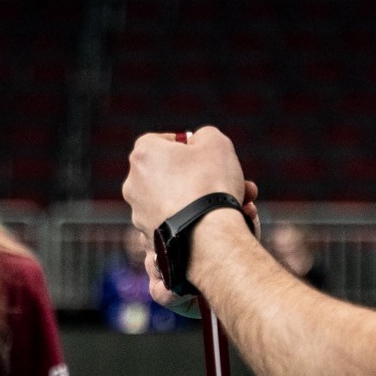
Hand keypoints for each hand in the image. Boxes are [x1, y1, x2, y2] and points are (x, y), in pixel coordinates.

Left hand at [124, 129, 257, 310]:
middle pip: (173, 175)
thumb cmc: (210, 183)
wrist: (207, 236)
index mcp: (143, 156)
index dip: (183, 144)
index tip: (203, 152)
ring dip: (208, 202)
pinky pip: (180, 226)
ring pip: (181, 202)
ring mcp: (141, 215)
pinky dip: (200, 224)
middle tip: (232, 181)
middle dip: (205, 177)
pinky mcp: (152, 239)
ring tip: (241, 205)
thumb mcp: (216, 143)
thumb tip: (198, 143)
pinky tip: (227, 224)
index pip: (159, 141)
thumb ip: (204, 136)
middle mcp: (134, 185)